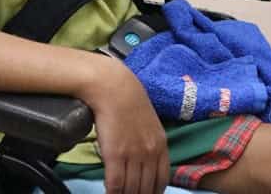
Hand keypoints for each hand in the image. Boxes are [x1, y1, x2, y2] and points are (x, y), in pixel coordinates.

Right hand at [83, 58, 168, 193]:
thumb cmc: (128, 103)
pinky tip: (109, 193)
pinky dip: (112, 193)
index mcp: (161, 145)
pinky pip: (116, 184)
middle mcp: (150, 153)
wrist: (114, 88)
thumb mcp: (149, 124)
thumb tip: (145, 164)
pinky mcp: (116, 154)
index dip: (153, 193)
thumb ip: (150, 144)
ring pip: (131, 189)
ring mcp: (134, 154)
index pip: (161, 181)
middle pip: (146, 188)